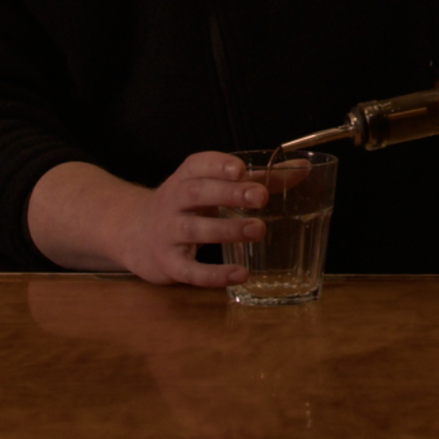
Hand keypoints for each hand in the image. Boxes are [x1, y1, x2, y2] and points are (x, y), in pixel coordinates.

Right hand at [27, 154, 266, 286]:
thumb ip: (260, 179)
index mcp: (186, 177)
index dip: (218, 165)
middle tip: (260, 197)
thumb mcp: (215, 187)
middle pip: (197, 193)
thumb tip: (304, 168)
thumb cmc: (188, 206)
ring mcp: (167, 232)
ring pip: (193, 229)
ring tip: (258, 230)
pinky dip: (213, 273)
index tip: (242, 169)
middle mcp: (173, 201)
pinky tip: (240, 274)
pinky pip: (189, 270)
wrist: (134, 234)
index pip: (198, 165)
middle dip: (228, 193)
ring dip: (226, 230)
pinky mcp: (167, 263)